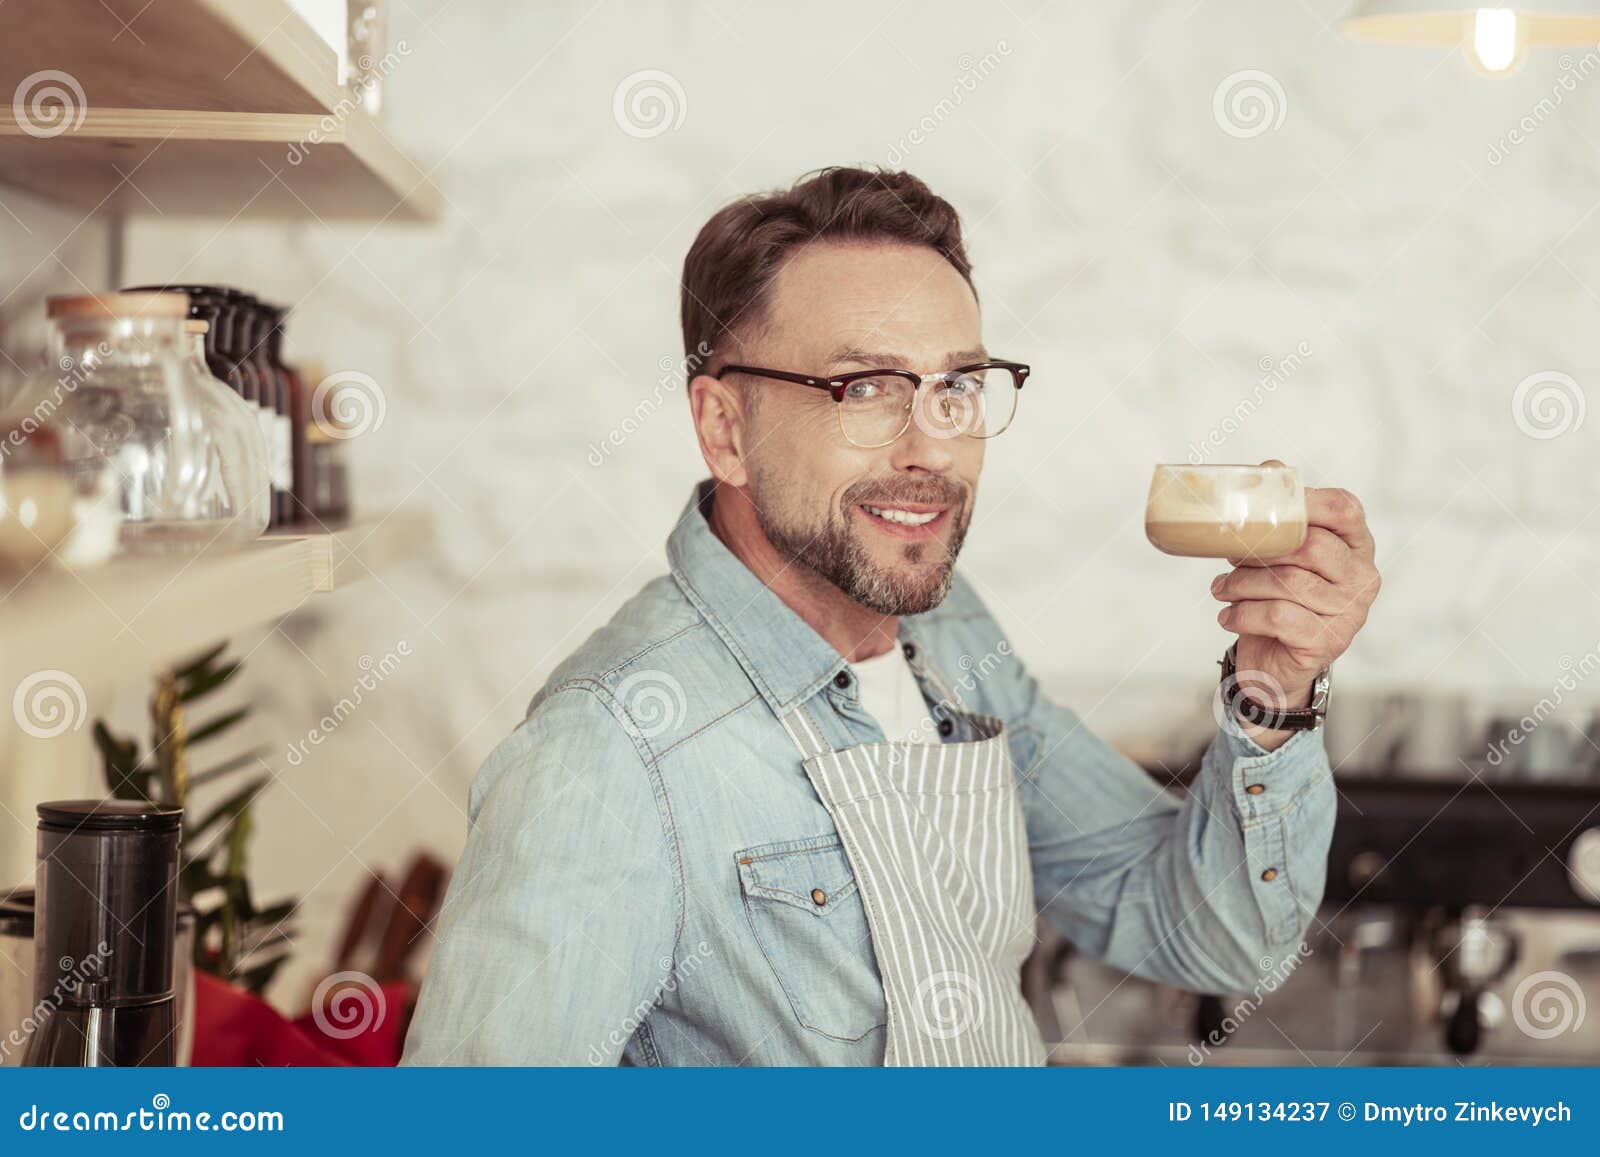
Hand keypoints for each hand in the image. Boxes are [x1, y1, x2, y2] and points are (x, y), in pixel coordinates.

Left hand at [1209, 461, 1380, 723]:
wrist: (1276, 665)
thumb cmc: (1278, 599)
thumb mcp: (1277, 555)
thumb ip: (1277, 515)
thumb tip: (1268, 467)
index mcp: (1356, 546)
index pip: (1345, 509)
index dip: (1306, 500)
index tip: (1264, 504)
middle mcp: (1362, 577)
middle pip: (1310, 546)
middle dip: (1260, 548)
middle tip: (1229, 554)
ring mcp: (1349, 613)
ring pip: (1288, 583)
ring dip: (1241, 583)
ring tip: (1221, 588)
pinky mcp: (1327, 642)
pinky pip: (1278, 617)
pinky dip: (1243, 614)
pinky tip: (1227, 616)